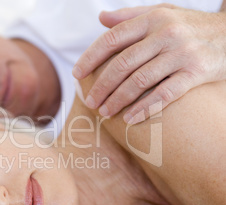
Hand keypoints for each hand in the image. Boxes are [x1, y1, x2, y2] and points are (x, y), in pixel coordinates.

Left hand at [73, 4, 225, 123]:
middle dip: (101, 86)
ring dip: (118, 100)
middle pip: (122, 63)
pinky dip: (146, 108)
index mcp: (153, 18)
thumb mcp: (162, 13)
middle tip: (90, 102)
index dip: (91, 57)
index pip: (112, 38)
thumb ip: (130, 16)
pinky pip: (166, 93)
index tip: (77, 75)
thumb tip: (101, 18)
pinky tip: (130, 119)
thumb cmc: (190, 26)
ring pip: (140, 80)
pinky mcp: (197, 71)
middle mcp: (166, 33)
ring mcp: (182, 53)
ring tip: (104, 113)